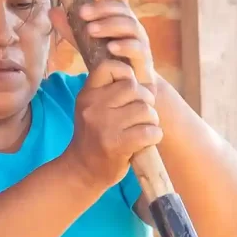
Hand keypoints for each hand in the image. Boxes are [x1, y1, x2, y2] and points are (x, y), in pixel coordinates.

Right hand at [65, 60, 162, 187]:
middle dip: (146, 101)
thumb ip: (113, 92)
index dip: (126, 74)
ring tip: (143, 129)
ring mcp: (104, 125)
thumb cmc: (95, 137)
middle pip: (134, 88)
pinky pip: (149, 131)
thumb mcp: (94, 108)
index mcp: (87, 94)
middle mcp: (93, 106)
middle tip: (142, 115)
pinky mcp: (117, 144)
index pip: (109, 66)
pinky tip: (146, 141)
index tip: (129, 90)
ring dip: (151, 121)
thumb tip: (148, 80)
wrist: (82, 170)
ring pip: (145, 110)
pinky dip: (154, 136)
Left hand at [68, 0, 156, 86]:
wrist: (128, 85)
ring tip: (91, 30)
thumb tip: (52, 11)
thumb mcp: (86, 42)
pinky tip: (110, 47)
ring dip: (108, 25)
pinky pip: (136, 47)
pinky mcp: (143, 57)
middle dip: (100, 7)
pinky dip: (123, 45)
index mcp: (119, 15)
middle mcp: (131, 23)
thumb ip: (72, 28)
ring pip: (128, 24)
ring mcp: (139, 39)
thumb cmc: (109, 58)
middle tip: (81, 13)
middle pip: (119, 7)